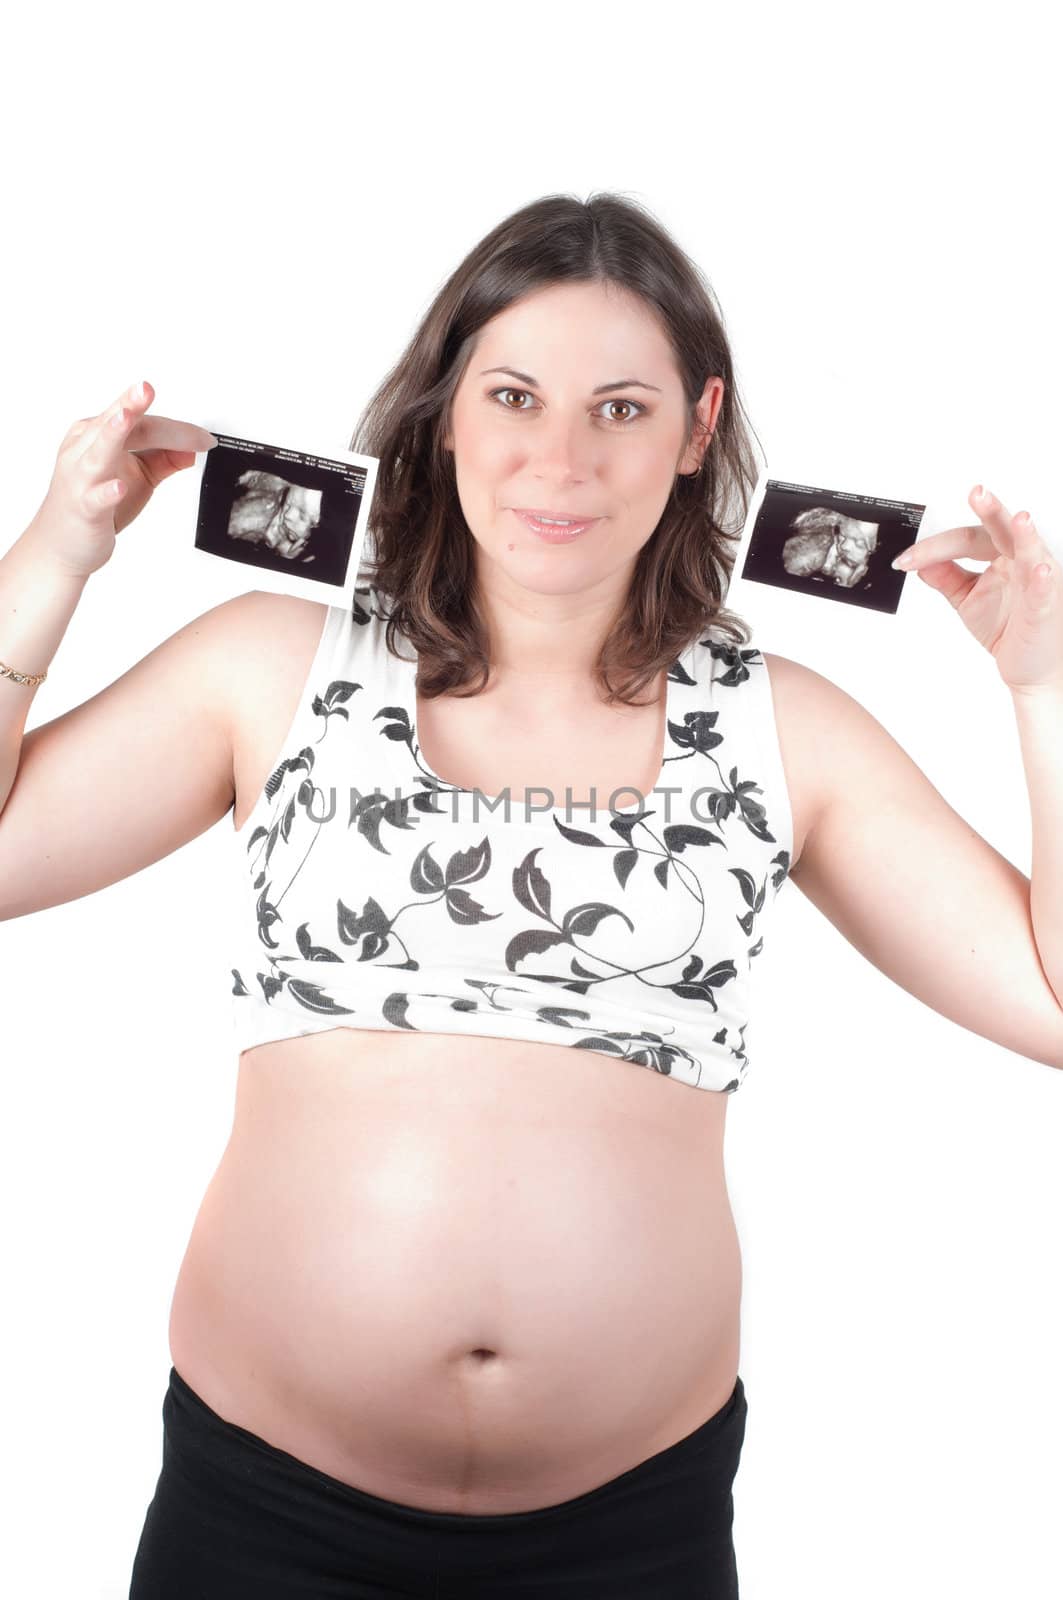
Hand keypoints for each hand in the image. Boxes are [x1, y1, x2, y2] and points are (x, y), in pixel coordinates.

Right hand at [27, 379, 217, 578]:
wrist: (61, 544)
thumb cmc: (94, 503)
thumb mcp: (136, 477)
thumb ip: (163, 460)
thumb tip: (192, 449)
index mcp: (97, 435)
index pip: (141, 424)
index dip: (175, 430)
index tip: (205, 439)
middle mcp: (84, 449)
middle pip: (118, 427)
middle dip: (131, 406)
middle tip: (146, 389)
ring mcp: (81, 478)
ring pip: (99, 451)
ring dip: (114, 433)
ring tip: (127, 417)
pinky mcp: (83, 508)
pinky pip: (95, 498)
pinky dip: (108, 491)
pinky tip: (120, 487)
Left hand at [892, 486, 1061, 693]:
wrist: (1029, 665)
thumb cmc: (1008, 626)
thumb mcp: (967, 598)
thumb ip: (945, 577)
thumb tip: (919, 562)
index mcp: (1001, 554)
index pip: (966, 539)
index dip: (933, 548)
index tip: (905, 560)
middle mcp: (1020, 561)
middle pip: (1002, 531)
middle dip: (991, 511)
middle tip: (977, 493)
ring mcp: (1037, 581)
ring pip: (1031, 552)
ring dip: (1025, 535)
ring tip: (1019, 519)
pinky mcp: (1046, 607)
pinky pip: (1045, 590)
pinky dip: (1042, 579)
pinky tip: (1039, 568)